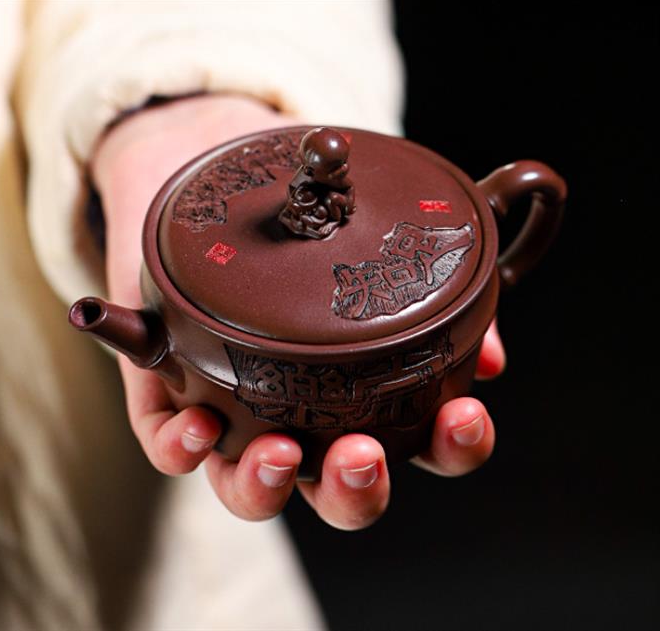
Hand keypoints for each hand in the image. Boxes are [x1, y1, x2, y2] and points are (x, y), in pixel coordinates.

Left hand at [92, 94, 505, 530]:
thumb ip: (427, 290)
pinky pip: (169, 445)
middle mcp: (301, 414)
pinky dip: (182, 448)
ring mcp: (234, 411)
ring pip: (249, 489)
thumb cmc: (295, 209)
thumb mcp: (368, 237)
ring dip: (266, 487)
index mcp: (359, 389)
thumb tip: (491, 354)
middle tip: (362, 456)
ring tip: (279, 452)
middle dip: (354, 492)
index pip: (418, 443)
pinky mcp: (169, 394)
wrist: (207, 167)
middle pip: (334, 492)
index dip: (450, 449)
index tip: (463, 415)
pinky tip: (199, 428)